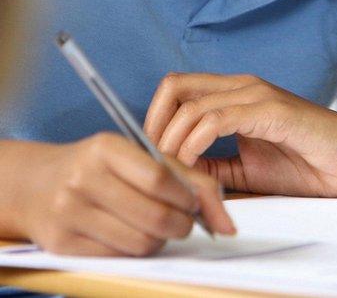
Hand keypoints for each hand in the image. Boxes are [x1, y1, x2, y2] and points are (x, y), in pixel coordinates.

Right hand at [16, 133, 234, 255]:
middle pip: (156, 216)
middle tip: (184, 221)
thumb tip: (229, 226)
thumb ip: (190, 180)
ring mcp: (68, 212)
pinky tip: (133, 234)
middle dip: (183, 224)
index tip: (194, 203)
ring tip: (158, 226)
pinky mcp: (61, 243)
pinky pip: (119, 257)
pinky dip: (136, 250)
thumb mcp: (141, 158)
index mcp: (106, 148)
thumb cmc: (104, 168)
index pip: (162, 179)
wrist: (38, 184)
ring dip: (161, 240)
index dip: (188, 198)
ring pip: (141, 242)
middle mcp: (83, 178)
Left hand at [143, 73, 336, 196]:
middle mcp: (244, 88)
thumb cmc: (311, 166)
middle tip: (158, 165)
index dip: (154, 122)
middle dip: (155, 127)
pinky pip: (217, 120)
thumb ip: (212, 167)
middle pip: (173, 86)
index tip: (154, 159)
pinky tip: (196, 167)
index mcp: (237, 97)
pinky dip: (196, 144)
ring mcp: (259, 96)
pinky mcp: (273, 111)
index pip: (177, 90)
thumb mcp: (246, 171)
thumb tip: (173, 174)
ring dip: (172, 143)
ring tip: (176, 174)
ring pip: (190, 105)